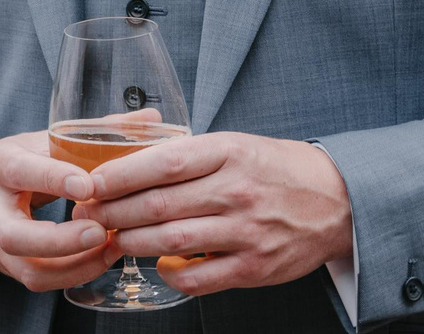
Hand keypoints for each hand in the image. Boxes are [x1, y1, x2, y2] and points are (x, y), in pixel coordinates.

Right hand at [0, 134, 111, 293]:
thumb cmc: (9, 163)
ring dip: (76, 266)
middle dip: (61, 240)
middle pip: (16, 236)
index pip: (20, 172)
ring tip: (110, 248)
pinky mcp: (8, 268)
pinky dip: (75, 274)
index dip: (53, 179)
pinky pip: (41, 282)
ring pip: (29, 271)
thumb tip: (144, 118)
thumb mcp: (35, 140)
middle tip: (99, 232)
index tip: (87, 185)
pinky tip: (101, 258)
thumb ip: (85, 134)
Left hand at [72, 131, 352, 295]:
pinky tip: (158, 266)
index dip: (118, 175)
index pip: (161, 162)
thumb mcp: (232, 144)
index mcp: (227, 152)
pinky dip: (171, 275)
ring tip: (111, 239)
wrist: (336, 200)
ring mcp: (247, 232)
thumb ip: (186, 154)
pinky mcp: (255, 268)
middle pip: (158, 205)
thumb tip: (125, 160)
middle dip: (113, 212)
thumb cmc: (272, 168)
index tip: (89, 182)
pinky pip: (200, 278)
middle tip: (87, 215)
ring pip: (172, 241)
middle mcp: (235, 191)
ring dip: (133, 242)